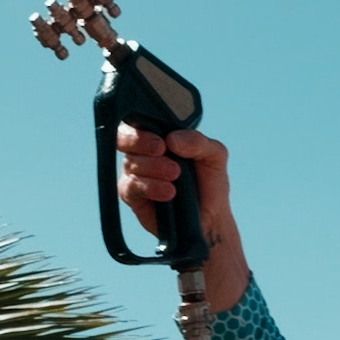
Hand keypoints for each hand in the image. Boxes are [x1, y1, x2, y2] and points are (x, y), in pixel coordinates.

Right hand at [113, 125, 247, 310]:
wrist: (210, 219)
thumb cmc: (210, 183)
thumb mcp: (215, 155)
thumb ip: (198, 141)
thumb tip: (173, 138)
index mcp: (160, 136)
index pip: (139, 120)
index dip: (143, 126)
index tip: (162, 139)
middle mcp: (143, 152)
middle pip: (124, 138)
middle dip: (141, 142)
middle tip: (163, 150)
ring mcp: (135, 174)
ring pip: (130, 163)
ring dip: (153, 168)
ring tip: (176, 176)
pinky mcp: (131, 196)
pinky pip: (130, 187)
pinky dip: (150, 188)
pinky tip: (168, 193)